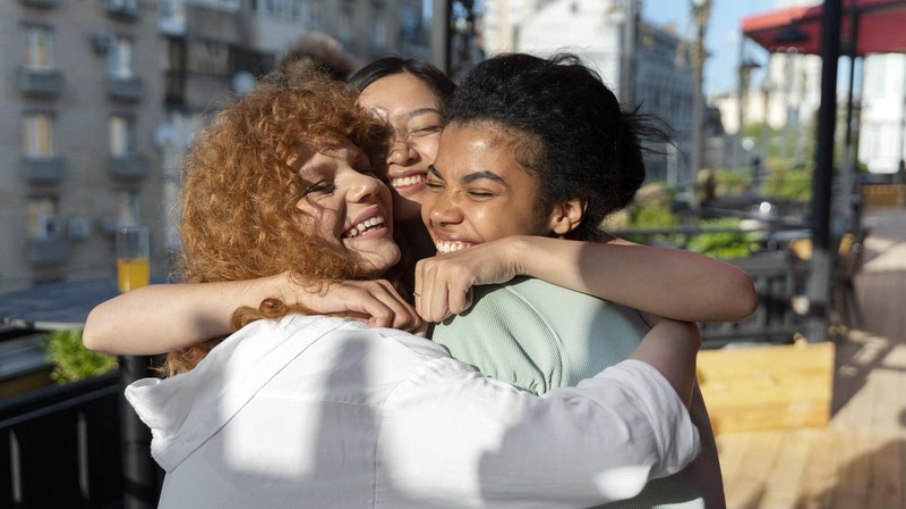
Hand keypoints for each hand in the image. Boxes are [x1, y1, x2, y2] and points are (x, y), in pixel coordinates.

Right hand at [283, 275, 421, 331]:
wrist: (307, 296)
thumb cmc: (334, 311)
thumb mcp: (363, 319)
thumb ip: (382, 325)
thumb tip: (403, 342)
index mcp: (388, 293)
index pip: (415, 316)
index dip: (409, 333)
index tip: (391, 340)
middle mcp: (385, 288)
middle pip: (413, 318)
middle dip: (401, 333)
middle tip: (381, 337)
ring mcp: (374, 289)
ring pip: (402, 316)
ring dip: (390, 330)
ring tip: (372, 331)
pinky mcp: (361, 294)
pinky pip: (385, 314)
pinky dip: (381, 326)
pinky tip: (367, 328)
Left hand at [414, 238, 521, 322]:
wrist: (503, 255)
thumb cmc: (474, 271)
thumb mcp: (445, 278)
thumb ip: (430, 294)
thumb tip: (421, 321)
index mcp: (422, 267)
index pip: (420, 309)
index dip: (440, 307)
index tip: (452, 290)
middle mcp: (429, 265)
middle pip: (428, 313)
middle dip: (447, 309)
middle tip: (459, 290)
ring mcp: (443, 269)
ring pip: (439, 312)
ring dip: (457, 306)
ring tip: (465, 287)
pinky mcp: (459, 275)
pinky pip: (456, 308)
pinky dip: (468, 303)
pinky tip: (473, 285)